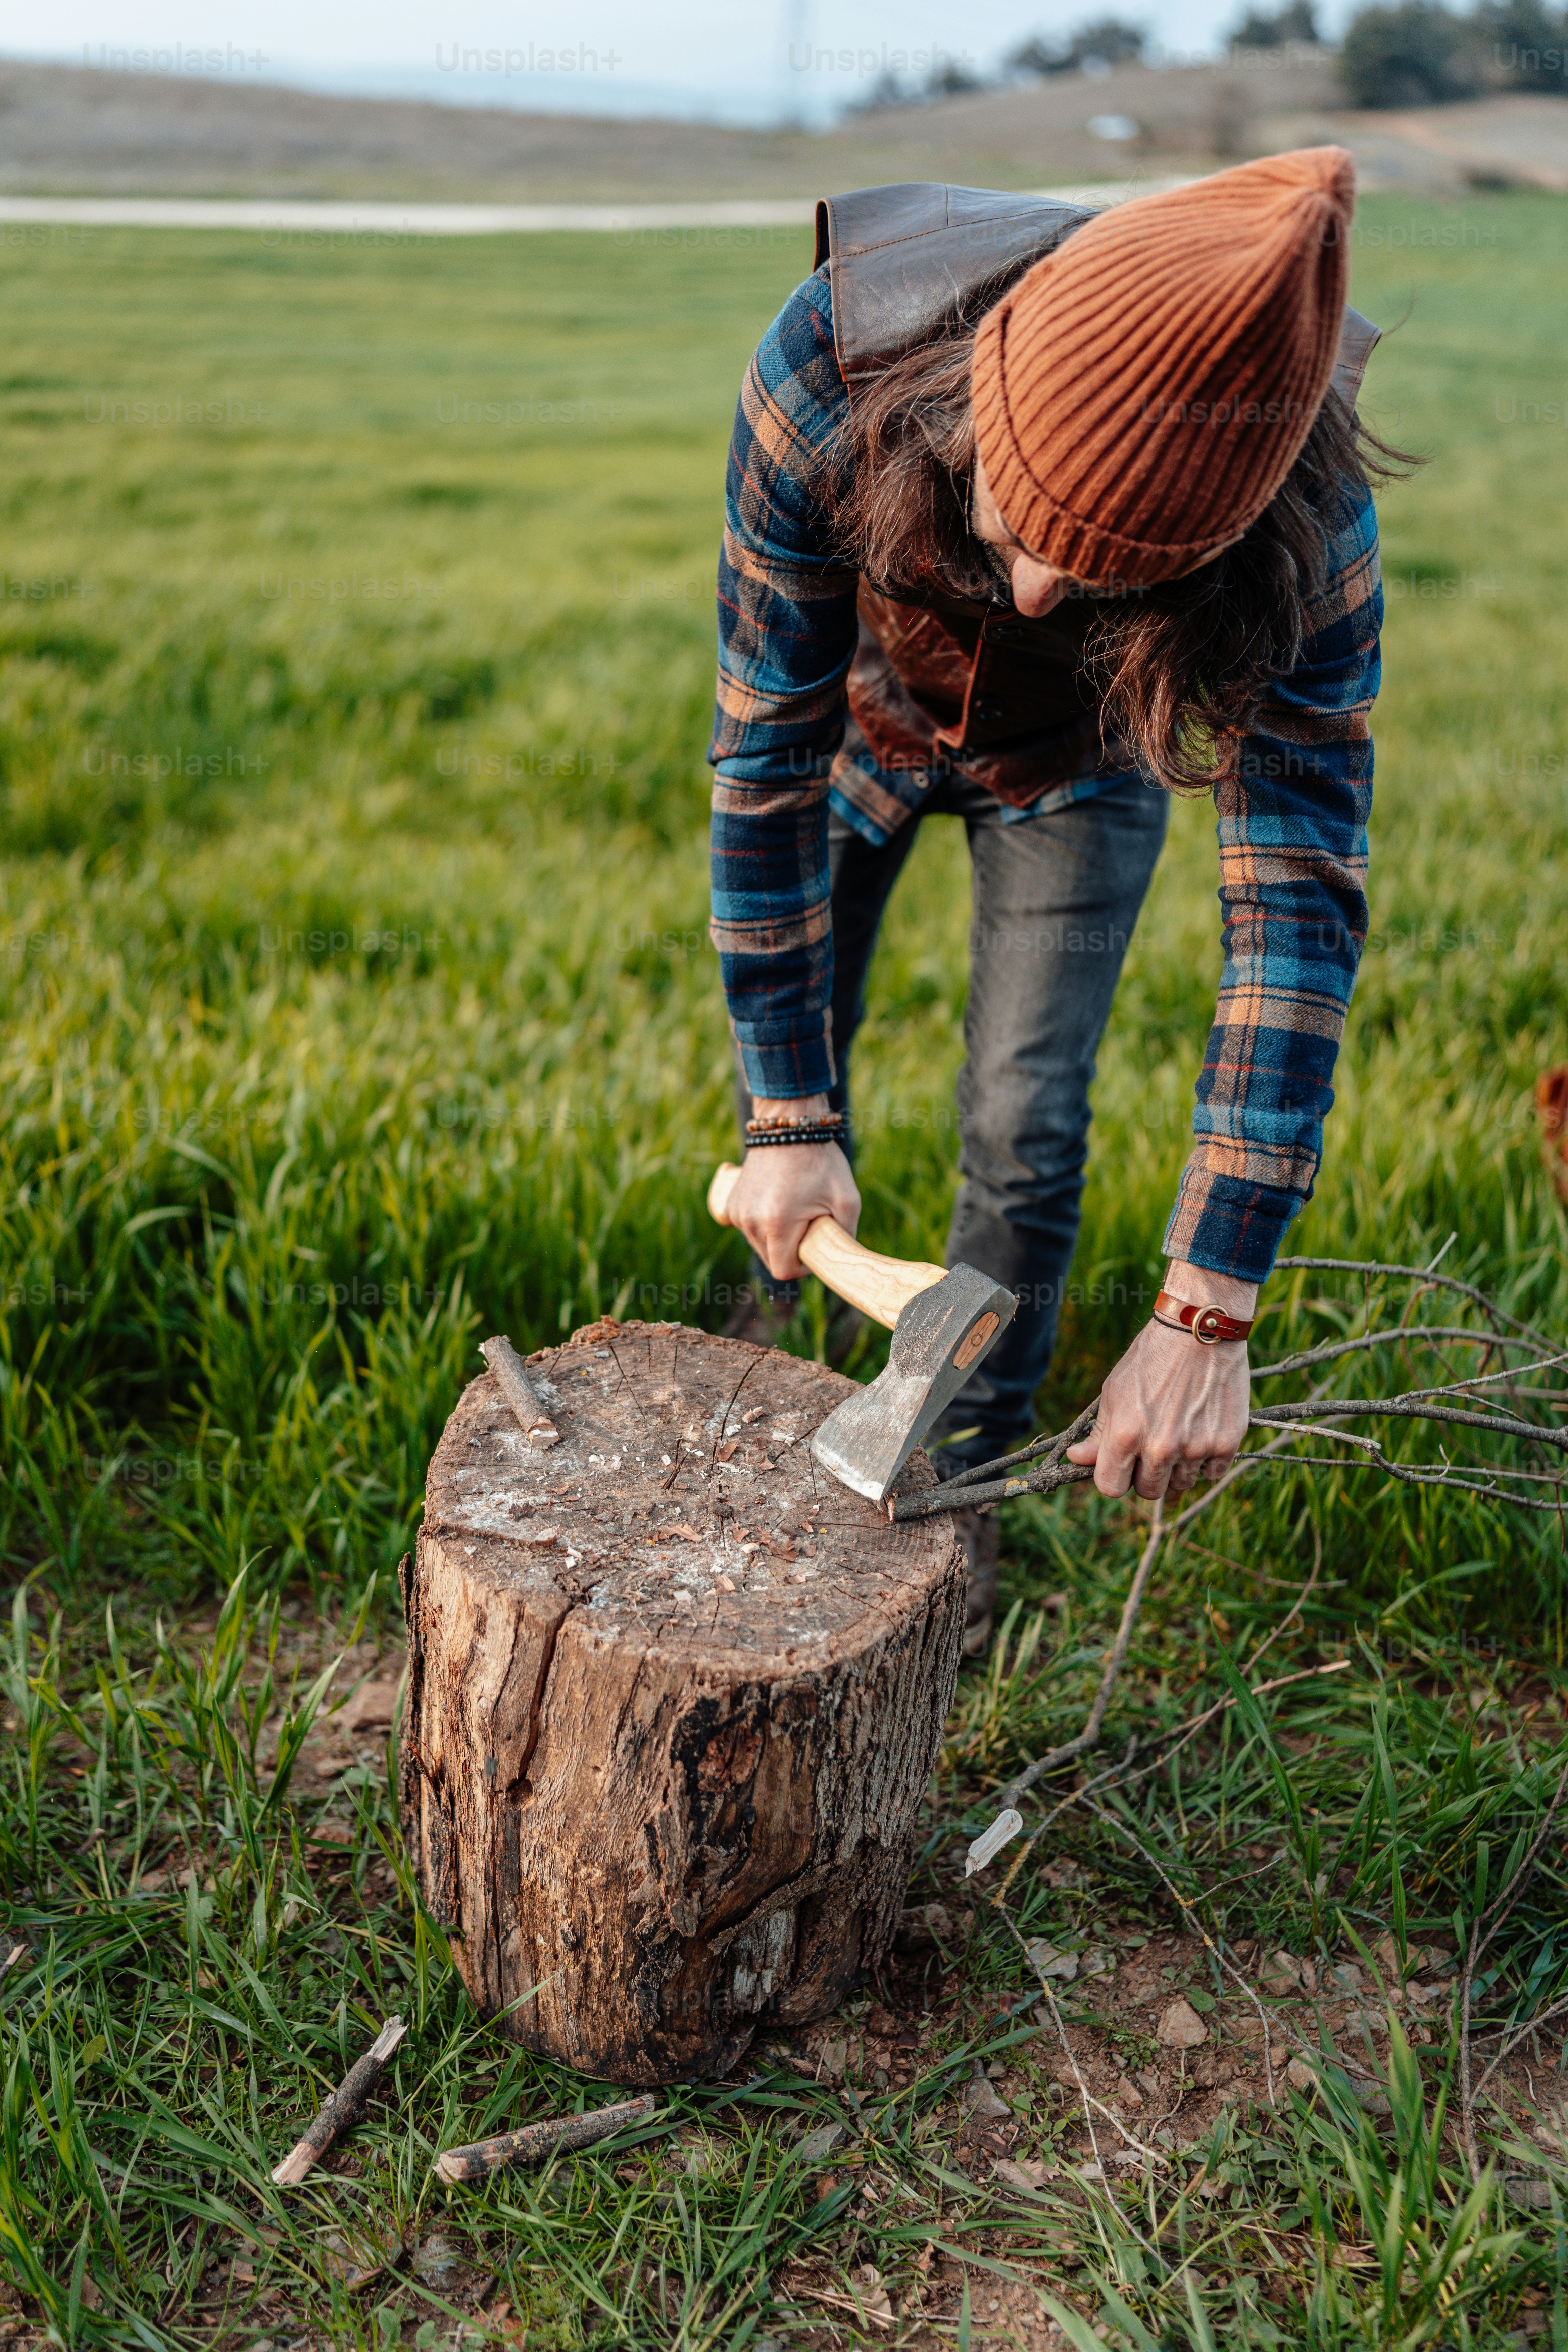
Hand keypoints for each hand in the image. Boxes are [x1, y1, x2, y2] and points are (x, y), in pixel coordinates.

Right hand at [721, 1096, 859, 1281]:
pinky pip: (748, 1229)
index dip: (803, 1267)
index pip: (783, 1270)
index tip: (815, 1246)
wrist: (789, 1125)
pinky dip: (763, 1225)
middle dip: (791, 1252)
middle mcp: (750, 1221)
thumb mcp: (847, 1200)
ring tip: (794, 1209)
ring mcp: (737, 1212)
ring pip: (759, 1245)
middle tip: (808, 1225)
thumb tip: (838, 1261)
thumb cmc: (821, 1161)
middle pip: (770, 1260)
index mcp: (776, 1223)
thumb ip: (845, 1237)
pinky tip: (777, 1204)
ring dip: (777, 1238)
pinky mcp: (731, 1203)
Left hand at [1066, 1262, 1255, 1501]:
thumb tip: (1076, 1459)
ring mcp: (1196, 1448)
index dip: (1115, 1476)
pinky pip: (1211, 1475)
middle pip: (1148, 1491)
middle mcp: (1161, 1448)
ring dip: (1177, 1468)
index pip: (1111, 1487)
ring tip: (1179, 1432)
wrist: (1200, 1331)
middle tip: (1153, 1445)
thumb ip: (1099, 1433)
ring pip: (1181, 1485)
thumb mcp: (1115, 1390)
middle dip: (1146, 1474)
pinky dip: (1206, 1462)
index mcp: (1126, 1435)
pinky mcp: (1226, 1443)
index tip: (1122, 1464)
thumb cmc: (1151, 1358)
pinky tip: (1201, 1432)